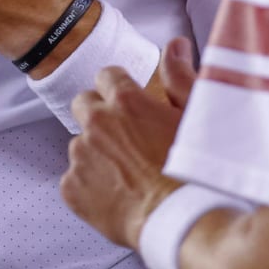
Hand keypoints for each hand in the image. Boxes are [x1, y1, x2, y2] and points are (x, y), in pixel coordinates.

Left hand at [61, 38, 197, 248]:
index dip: (120, 88)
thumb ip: (180, 75)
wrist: (184, 223)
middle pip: (84, 103)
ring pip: (80, 142)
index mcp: (126, 101)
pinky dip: (90, 184)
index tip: (130, 103)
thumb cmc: (196, 170)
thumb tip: (174, 45)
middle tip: (125, 136)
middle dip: (100, 113)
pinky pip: (73, 178)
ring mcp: (81, 157)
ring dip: (96, 151)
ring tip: (126, 172)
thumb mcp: (196, 115)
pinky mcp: (72, 189)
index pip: (107, 75)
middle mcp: (97, 124)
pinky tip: (116, 194)